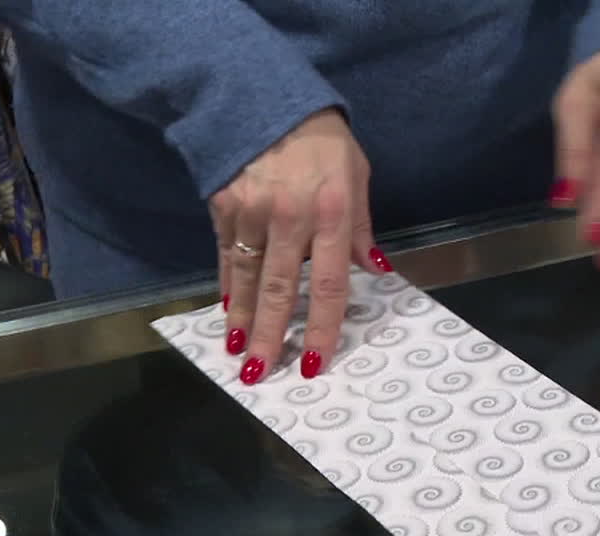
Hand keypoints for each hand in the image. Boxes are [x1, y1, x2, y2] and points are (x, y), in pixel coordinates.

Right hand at [211, 109, 390, 384]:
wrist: (264, 96)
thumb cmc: (323, 141)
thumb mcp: (357, 176)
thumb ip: (362, 228)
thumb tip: (376, 270)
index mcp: (333, 213)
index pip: (330, 283)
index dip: (321, 325)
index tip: (314, 360)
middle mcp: (291, 218)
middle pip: (279, 290)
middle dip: (269, 336)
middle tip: (261, 375)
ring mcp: (252, 212)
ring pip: (245, 278)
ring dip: (240, 321)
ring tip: (236, 355)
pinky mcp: (223, 206)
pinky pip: (225, 256)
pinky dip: (225, 287)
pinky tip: (224, 313)